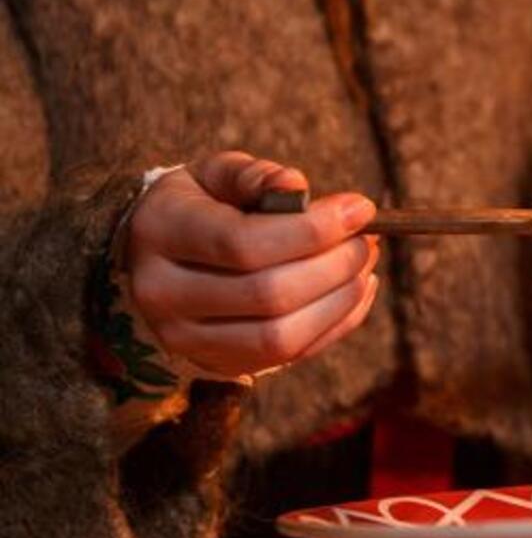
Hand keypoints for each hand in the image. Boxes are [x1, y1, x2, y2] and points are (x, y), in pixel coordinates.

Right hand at [127, 151, 379, 376]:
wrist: (158, 259)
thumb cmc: (200, 206)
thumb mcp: (216, 174)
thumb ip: (256, 175)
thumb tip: (297, 186)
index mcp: (160, 232)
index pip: (243, 243)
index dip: (313, 230)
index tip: (360, 208)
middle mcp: (163, 293)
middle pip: (268, 294)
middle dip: (334, 265)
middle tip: (367, 239)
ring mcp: (187, 339)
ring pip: (281, 337)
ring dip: (340, 299)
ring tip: (364, 262)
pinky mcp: (220, 363)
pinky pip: (292, 355)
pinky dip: (337, 323)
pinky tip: (357, 288)